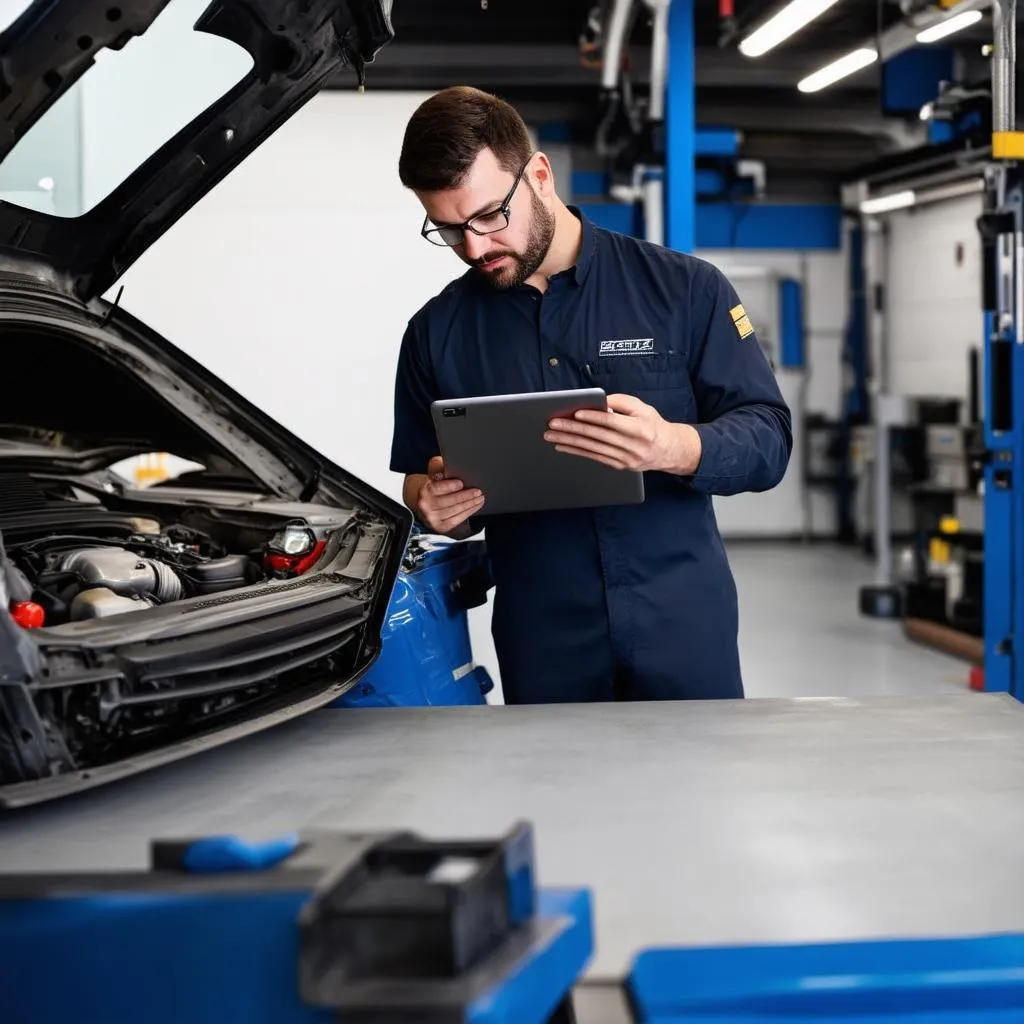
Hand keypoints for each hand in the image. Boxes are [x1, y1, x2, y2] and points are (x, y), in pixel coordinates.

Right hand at [413, 456, 484, 533]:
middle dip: (465, 496)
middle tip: (478, 491)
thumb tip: (445, 461)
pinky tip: (475, 506)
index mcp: (424, 490)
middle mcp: (425, 505)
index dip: (449, 486)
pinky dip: (468, 512)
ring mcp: (432, 518)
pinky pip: (456, 519)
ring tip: (480, 498)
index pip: (436, 488)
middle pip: (447, 501)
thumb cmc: (435, 486)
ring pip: (454, 510)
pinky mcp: (440, 526)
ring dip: (470, 504)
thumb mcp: (434, 473)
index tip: (461, 483)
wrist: (426, 504)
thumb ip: (438, 466)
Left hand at [544, 394, 701, 474]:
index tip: (575, 412)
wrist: (668, 451)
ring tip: (552, 434)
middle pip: (598, 436)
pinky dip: (576, 451)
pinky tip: (563, 445)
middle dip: (573, 429)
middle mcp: (632, 446)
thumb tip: (599, 401)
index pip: (612, 422)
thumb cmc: (653, 425)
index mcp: (640, 429)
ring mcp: (625, 459)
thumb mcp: (643, 408)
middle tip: (553, 423)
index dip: (593, 417)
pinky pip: (594, 457)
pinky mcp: (618, 466)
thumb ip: (621, 402)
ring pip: (592, 448)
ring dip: (569, 441)